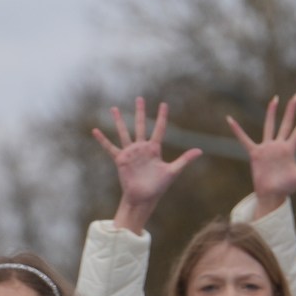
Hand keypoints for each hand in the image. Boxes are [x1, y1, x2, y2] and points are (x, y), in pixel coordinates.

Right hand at [92, 97, 203, 231]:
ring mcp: (131, 153)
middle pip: (141, 125)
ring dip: (119, 121)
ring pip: (124, 132)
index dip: (162, 116)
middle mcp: (142, 148)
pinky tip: (95, 130)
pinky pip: (110, 147)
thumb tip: (200, 151)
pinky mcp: (121, 159)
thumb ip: (185, 160)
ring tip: (113, 108)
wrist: (144, 197)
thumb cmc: (158, 186)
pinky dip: (103, 140)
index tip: (164, 104)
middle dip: (140, 112)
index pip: (160, 129)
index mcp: (155, 149)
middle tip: (139, 98)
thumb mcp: (173, 171)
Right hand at [227, 94, 295, 217]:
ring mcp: (267, 148)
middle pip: (287, 123)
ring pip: (270, 126)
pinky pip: (244, 139)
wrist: (271, 195)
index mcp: (291, 149)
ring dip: (271, 113)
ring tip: (274, 100)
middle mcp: (280, 146)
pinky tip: (230, 120)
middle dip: (291, 110)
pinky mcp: (255, 153)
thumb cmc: (287, 188)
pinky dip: (237, 130)